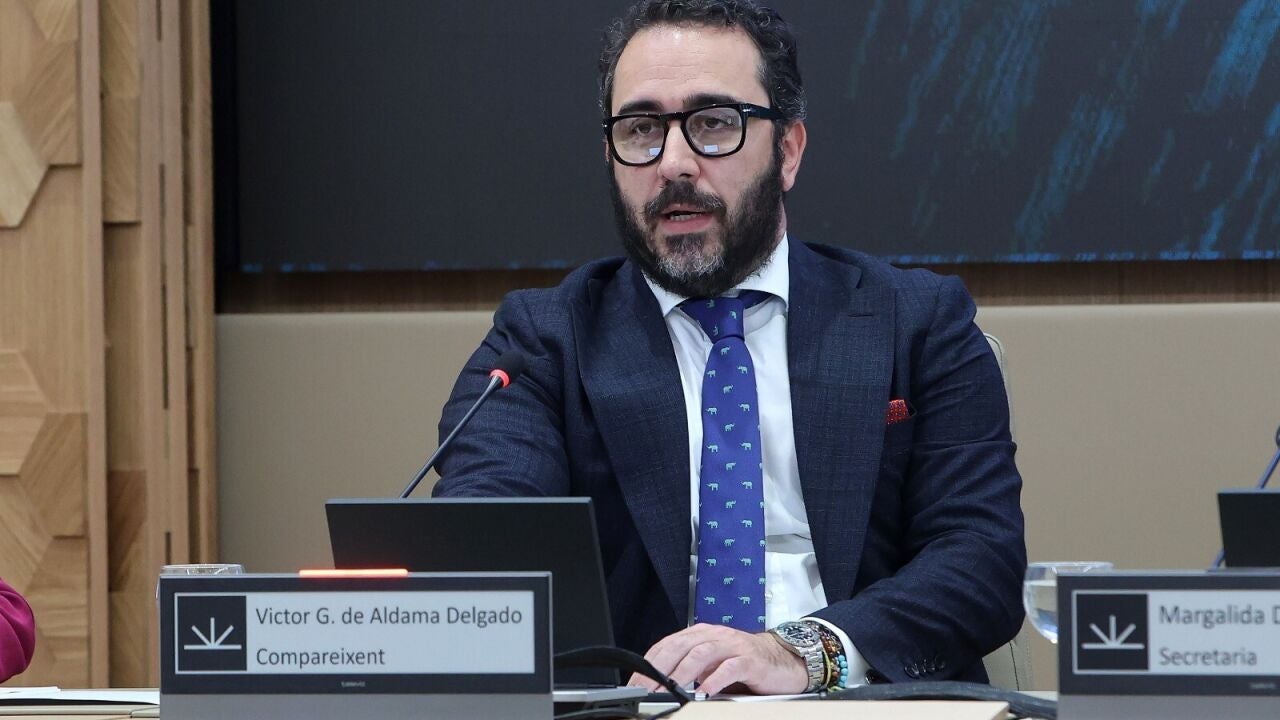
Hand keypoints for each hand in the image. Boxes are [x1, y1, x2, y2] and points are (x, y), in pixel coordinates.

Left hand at [626, 623, 807, 695]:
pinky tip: (704, 691)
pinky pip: (729, 667)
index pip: (667, 645)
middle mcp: (714, 636)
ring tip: (670, 690)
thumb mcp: (711, 664)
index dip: (648, 664)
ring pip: (701, 654)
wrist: (783, 659)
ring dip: (682, 674)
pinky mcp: (750, 660)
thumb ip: (688, 668)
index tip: (635, 683)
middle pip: (680, 647)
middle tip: (646, 689)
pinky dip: (715, 679)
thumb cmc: (744, 663)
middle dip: (659, 669)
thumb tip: (657, 684)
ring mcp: (732, 646)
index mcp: (700, 635)